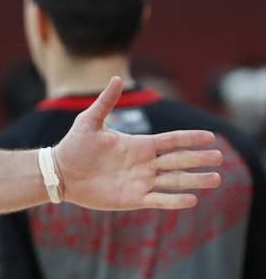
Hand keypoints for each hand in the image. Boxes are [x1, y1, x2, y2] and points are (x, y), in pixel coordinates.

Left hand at [54, 77, 222, 209]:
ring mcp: (141, 181)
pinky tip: (192, 199)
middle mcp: (145, 163)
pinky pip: (158, 200)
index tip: (210, 137)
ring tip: (215, 179)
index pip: (171, 141)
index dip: (190, 139)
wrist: (60, 173)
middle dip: (198, 158)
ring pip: (174, 181)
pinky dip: (174, 200)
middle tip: (219, 157)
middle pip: (178, 160)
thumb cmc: (74, 146)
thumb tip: (116, 78)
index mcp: (139, 144)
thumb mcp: (89, 121)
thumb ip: (106, 102)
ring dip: (194, 180)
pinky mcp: (133, 199)